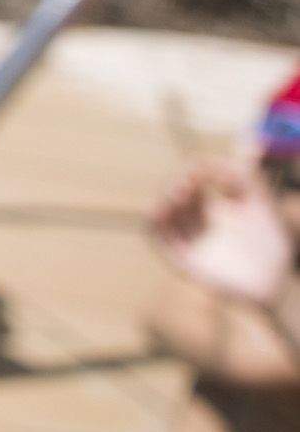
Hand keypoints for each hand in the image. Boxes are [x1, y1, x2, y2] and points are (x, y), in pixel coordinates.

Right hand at [155, 160, 295, 305]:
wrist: (276, 288)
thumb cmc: (274, 251)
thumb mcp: (266, 208)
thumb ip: (254, 179)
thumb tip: (248, 143)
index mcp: (215, 210)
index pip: (193, 181)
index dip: (196, 170)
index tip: (207, 168)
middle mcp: (197, 224)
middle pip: (174, 193)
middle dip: (179, 181)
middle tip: (193, 177)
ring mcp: (187, 241)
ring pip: (162, 212)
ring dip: (166, 197)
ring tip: (181, 191)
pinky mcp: (181, 259)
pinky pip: (158, 237)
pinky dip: (155, 221)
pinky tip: (161, 208)